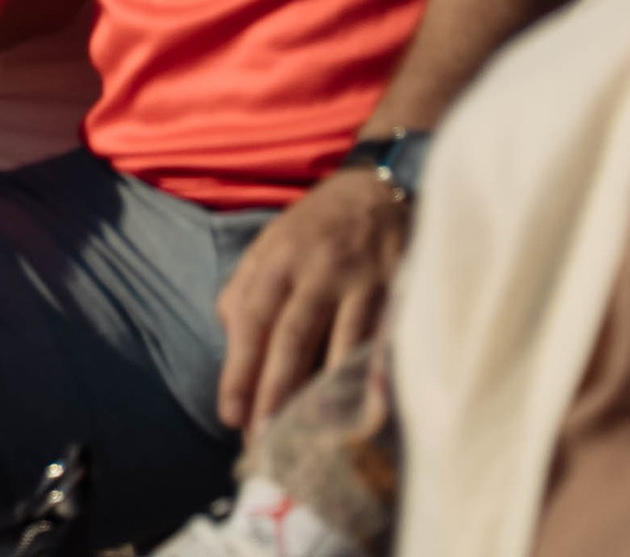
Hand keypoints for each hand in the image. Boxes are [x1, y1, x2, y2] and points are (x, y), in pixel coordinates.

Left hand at [214, 169, 408, 432]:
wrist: (377, 189)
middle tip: (264, 440)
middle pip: (293, 336)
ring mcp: (363, 279)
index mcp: (279, 256)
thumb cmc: (315, 229)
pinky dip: (374, 374)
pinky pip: (385, 340)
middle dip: (276, 391)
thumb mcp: (270, 245)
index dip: (240, 368)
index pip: (253, 318)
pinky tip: (366, 407)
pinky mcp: (399, 289)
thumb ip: (245, 290)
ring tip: (309, 439)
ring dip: (324, 396)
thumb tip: (231, 343)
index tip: (230, 415)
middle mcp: (319, 267)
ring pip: (340, 344)